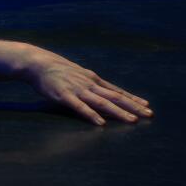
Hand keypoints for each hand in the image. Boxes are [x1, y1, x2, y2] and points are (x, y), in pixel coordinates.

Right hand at [29, 56, 151, 125]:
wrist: (37, 62)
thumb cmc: (56, 68)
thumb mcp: (77, 72)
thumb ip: (89, 82)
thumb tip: (101, 90)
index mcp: (92, 78)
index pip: (116, 90)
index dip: (132, 98)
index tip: (146, 105)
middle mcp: (89, 83)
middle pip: (114, 96)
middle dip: (133, 106)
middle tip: (149, 114)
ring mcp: (77, 89)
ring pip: (101, 102)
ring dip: (118, 112)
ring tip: (132, 120)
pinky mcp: (64, 95)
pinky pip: (80, 107)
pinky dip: (91, 114)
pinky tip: (101, 123)